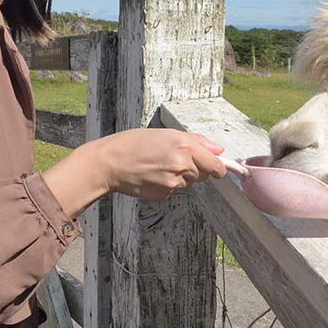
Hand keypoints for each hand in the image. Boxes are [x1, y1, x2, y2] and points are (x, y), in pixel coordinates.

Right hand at [42, 129, 228, 214]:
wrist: (109, 163)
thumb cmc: (133, 143)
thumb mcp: (165, 133)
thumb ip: (196, 141)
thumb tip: (218, 150)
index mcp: (184, 146)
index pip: (216, 166)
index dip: (218, 168)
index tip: (218, 168)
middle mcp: (181, 165)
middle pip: (203, 174)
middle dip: (195, 168)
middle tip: (174, 158)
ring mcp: (172, 183)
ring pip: (188, 182)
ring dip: (180, 175)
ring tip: (159, 164)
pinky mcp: (163, 194)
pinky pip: (174, 190)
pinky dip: (168, 184)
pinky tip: (152, 174)